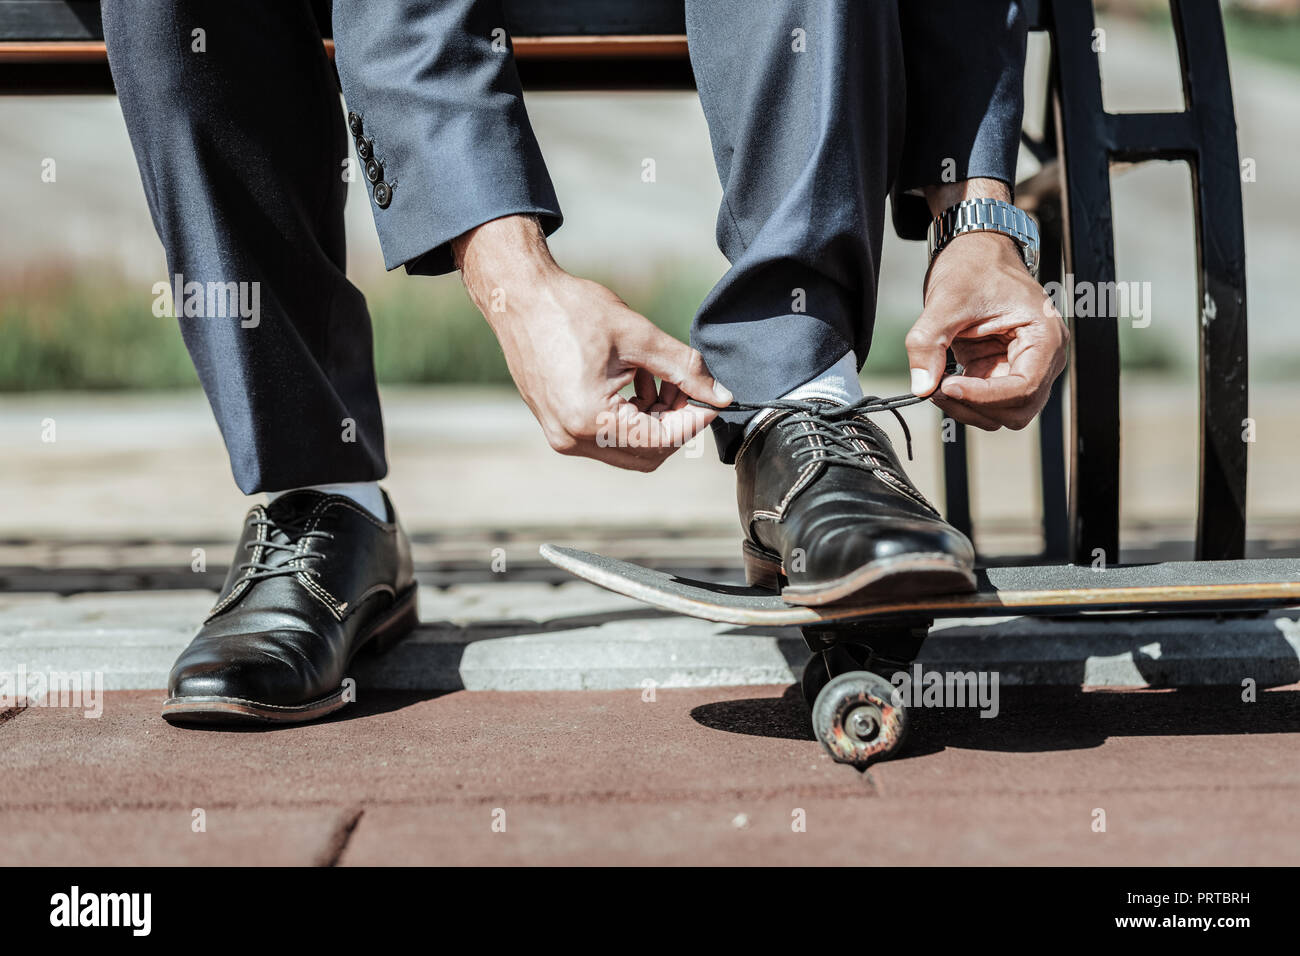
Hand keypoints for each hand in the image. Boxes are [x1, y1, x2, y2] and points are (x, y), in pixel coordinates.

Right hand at [453, 216, 731, 470]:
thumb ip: (685, 369)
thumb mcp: (639, 337)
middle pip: (646, 454)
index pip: (661, 440)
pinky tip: (635, 380)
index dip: (693, 421)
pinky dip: (630, 416)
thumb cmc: (573, 310)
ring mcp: (561, 436)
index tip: (710, 398)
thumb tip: (721, 396)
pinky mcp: (558, 426)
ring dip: (653, 419)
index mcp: (591, 419)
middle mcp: (572, 438)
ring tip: (658, 376)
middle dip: (674, 423)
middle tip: (686, 386)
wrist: (519, 297)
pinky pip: (606, 436)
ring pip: (628, 448)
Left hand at [906, 182, 1067, 429]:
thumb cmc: (974, 267)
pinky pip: (989, 403)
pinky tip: (942, 382)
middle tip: (937, 389)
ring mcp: (1025, 367)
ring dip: (969, 409)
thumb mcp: (946, 301)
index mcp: (1044, 336)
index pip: (1024, 387)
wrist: (976, 253)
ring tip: (937, 385)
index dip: (984, 396)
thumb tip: (921, 386)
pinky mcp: (1004, 372)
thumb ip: (929, 343)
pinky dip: (965, 401)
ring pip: (1004, 413)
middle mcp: (1043, 357)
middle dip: (976, 407)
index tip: (947, 386)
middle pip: (1018, 409)